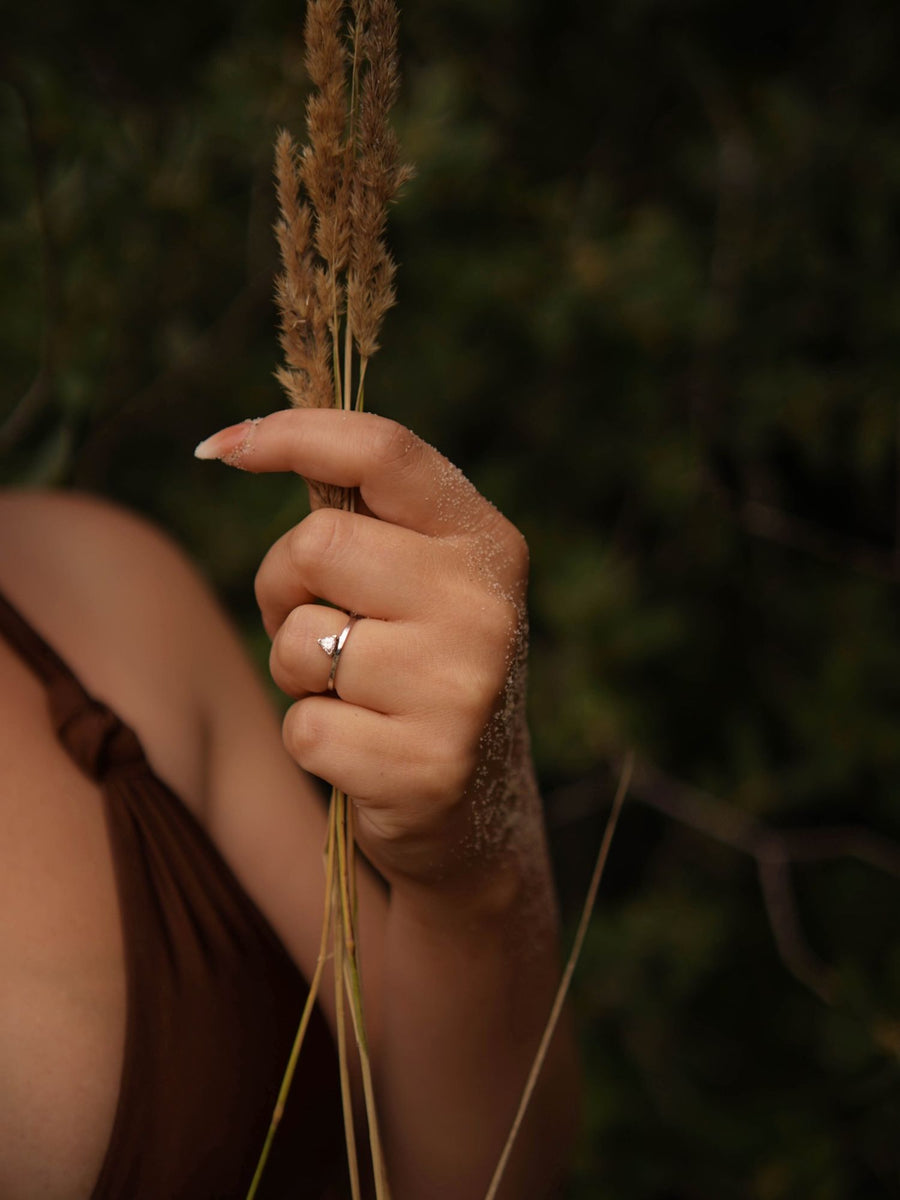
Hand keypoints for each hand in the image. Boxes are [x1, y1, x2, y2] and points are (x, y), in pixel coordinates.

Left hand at [195, 409, 534, 887]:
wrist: (474, 807)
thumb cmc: (419, 671)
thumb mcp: (419, 584)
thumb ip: (364, 520)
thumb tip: (239, 442)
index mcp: (486, 543)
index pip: (383, 453)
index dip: (290, 435)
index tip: (217, 449)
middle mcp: (485, 606)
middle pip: (318, 543)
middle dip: (282, 585)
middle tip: (311, 622)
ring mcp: (463, 688)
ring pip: (300, 641)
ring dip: (295, 671)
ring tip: (350, 693)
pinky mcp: (428, 765)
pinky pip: (303, 728)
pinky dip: (310, 740)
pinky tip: (363, 752)